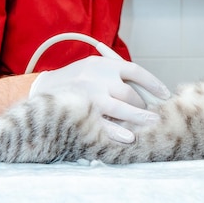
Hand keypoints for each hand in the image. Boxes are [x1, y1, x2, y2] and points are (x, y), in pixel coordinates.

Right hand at [29, 56, 169, 142]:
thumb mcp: (91, 67)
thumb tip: (144, 85)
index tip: (165, 94)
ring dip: (138, 117)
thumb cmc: (73, 81)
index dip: (153, 83)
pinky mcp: (80, 112)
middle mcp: (96, 78)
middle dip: (141, 105)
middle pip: (129, 92)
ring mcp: (88, 96)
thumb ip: (114, 71)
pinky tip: (129, 138)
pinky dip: (117, 132)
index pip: (135, 70)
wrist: (38, 91)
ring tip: (152, 124)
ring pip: (121, 108)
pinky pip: (102, 124)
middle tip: (148, 113)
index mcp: (102, 64)